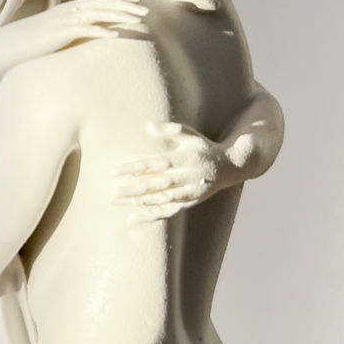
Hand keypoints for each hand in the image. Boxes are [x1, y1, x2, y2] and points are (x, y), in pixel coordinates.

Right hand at [0, 0, 147, 73]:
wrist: (11, 44)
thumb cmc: (33, 39)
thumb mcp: (56, 30)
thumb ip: (72, 27)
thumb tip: (89, 31)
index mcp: (70, 7)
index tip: (137, 0)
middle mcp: (70, 10)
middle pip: (104, 3)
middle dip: (126, 4)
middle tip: (146, 8)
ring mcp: (66, 20)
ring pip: (100, 13)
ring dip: (121, 15)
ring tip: (139, 20)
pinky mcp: (61, 32)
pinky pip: (86, 30)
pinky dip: (102, 30)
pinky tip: (116, 34)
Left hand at [115, 122, 238, 221]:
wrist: (230, 167)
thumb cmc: (204, 148)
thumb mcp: (191, 135)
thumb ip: (170, 130)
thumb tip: (147, 125)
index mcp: (185, 159)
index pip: (155, 164)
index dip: (135, 168)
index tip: (115, 171)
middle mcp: (187, 177)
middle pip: (156, 185)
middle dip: (133, 189)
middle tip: (113, 191)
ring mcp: (189, 192)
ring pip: (160, 200)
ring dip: (137, 202)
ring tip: (117, 201)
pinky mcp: (189, 203)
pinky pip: (167, 211)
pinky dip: (150, 215)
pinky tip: (132, 218)